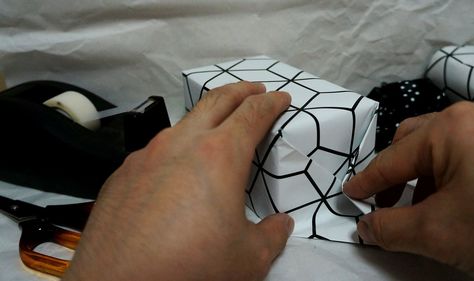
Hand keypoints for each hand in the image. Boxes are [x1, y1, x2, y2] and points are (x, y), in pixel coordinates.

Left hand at [63, 82, 293, 280]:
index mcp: (219, 155)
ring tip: (216, 130)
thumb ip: (273, 235)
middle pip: (216, 101)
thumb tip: (281, 224)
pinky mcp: (122, 173)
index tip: (281, 98)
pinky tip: (174, 174)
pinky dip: (174, 150)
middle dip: (241, 91)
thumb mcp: (248, 258)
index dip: (272, 103)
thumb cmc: (191, 266)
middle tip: (255, 90)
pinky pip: (155, 152)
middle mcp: (181, 144)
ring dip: (205, 119)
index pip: (252, 114)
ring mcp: (146, 155)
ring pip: (182, 123)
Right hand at [344, 101, 473, 280]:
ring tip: (422, 205)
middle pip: (414, 140)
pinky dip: (451, 172)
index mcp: (449, 128)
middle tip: (386, 203)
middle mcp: (473, 115)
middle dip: (395, 173)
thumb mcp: (438, 233)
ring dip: (423, 174)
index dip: (367, 182)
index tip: (350, 196)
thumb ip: (390, 228)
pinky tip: (457, 197)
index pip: (391, 159)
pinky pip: (468, 149)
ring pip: (442, 144)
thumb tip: (366, 227)